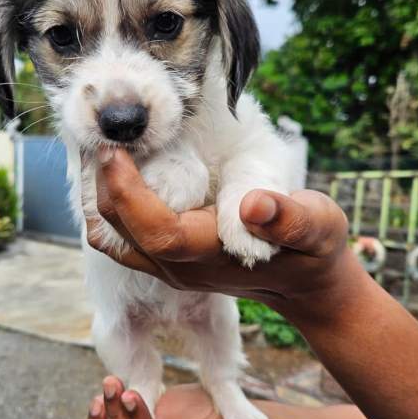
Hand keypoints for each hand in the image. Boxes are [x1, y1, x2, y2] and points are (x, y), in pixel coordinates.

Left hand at [87, 148, 358, 322]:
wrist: (304, 280)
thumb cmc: (313, 246)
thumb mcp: (318, 227)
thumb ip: (291, 219)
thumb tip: (254, 206)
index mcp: (211, 256)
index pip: (157, 232)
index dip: (130, 195)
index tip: (116, 152)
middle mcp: (180, 268)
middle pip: (122, 235)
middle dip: (103, 187)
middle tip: (101, 137)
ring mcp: (168, 267)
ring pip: (113, 238)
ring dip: (99, 196)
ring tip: (101, 149)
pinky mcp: (164, 258)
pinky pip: (120, 236)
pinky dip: (109, 204)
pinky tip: (115, 171)